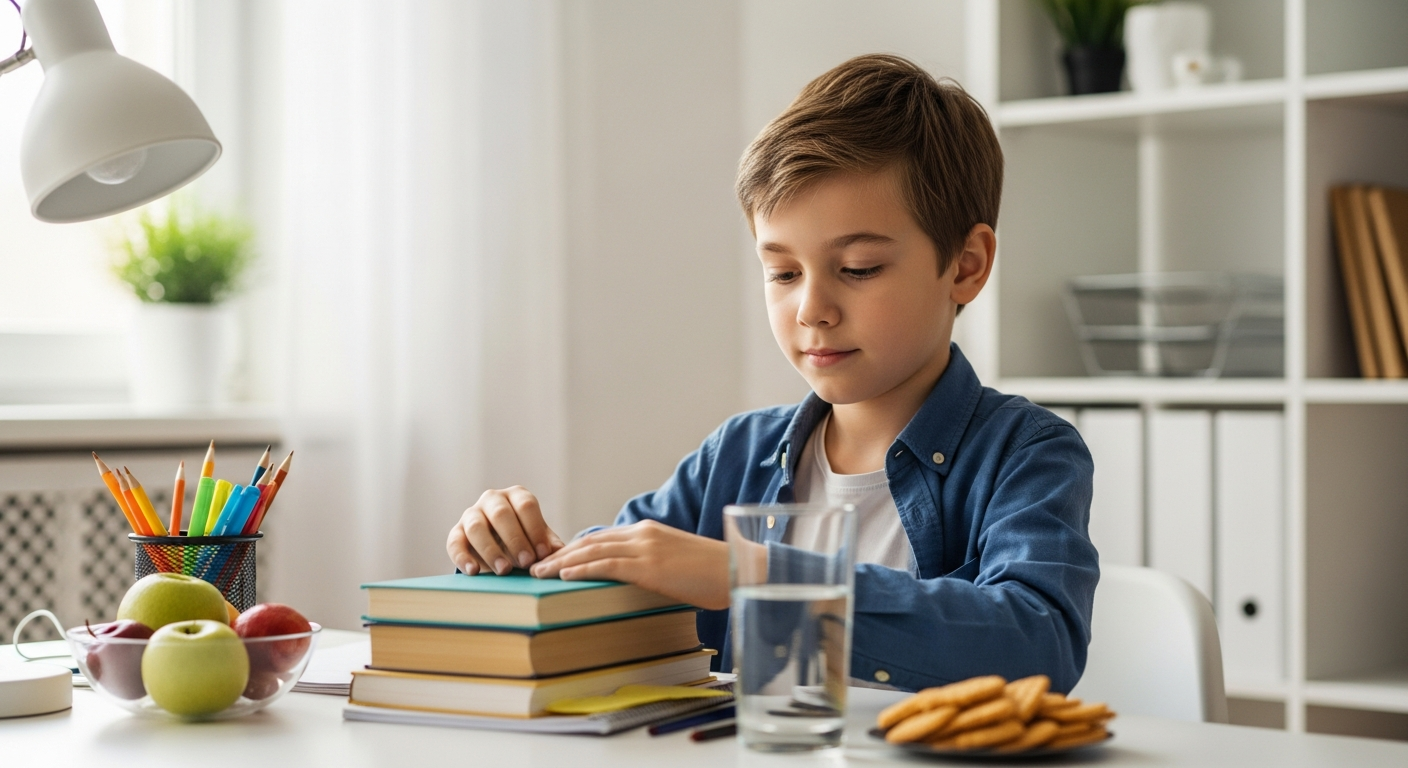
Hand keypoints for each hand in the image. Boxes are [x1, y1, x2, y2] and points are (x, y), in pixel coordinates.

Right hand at [447, 486, 565, 575]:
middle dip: (515, 539)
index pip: (526, 506)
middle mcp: (492, 499)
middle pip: (501, 514)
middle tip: (526, 562)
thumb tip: (561, 554)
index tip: (543, 553)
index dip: (535, 529)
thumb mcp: (538, 538)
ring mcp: (472, 514)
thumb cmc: (525, 538)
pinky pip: (455, 542)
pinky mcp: (456, 532)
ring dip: (491, 550)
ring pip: (477, 527)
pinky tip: (473, 572)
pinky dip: (463, 558)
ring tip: (504, 570)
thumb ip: (549, 544)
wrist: (498, 543)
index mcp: (516, 496)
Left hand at [529, 520, 730, 609]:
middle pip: (591, 541)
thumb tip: (629, 583)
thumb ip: (651, 566)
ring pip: (594, 551)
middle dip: (560, 553)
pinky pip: (609, 565)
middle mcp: (643, 534)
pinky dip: (583, 569)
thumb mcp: (676, 564)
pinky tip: (565, 575)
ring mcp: (646, 548)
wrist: (740, 570)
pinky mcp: (651, 566)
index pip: (602, 538)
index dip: (574, 548)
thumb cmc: (714, 573)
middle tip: (536, 565)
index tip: (554, 559)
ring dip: (563, 562)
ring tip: (540, 572)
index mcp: (649, 531)